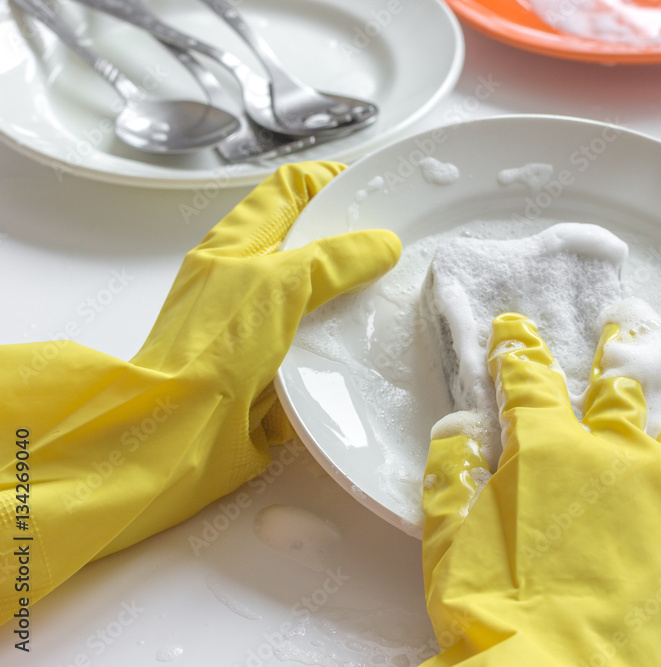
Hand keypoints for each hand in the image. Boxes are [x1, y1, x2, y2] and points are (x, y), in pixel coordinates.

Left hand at [0, 162, 399, 616]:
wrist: (183, 431)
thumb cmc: (215, 346)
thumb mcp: (279, 281)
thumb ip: (335, 257)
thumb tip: (384, 244)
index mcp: (239, 243)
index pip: (290, 189)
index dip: (331, 182)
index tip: (376, 195)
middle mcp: (250, 279)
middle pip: (311, 245)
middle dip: (355, 244)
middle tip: (401, 249)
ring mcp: (264, 326)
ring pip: (322, 299)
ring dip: (356, 300)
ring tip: (400, 297)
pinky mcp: (279, 369)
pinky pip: (323, 347)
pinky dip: (349, 346)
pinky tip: (380, 347)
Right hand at [421, 312, 660, 665]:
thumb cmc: (496, 611)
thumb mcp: (450, 541)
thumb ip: (451, 472)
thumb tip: (457, 425)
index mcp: (548, 449)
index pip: (529, 378)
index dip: (518, 348)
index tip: (515, 328)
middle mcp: (615, 456)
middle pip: (619, 386)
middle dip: (615, 350)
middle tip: (621, 325)